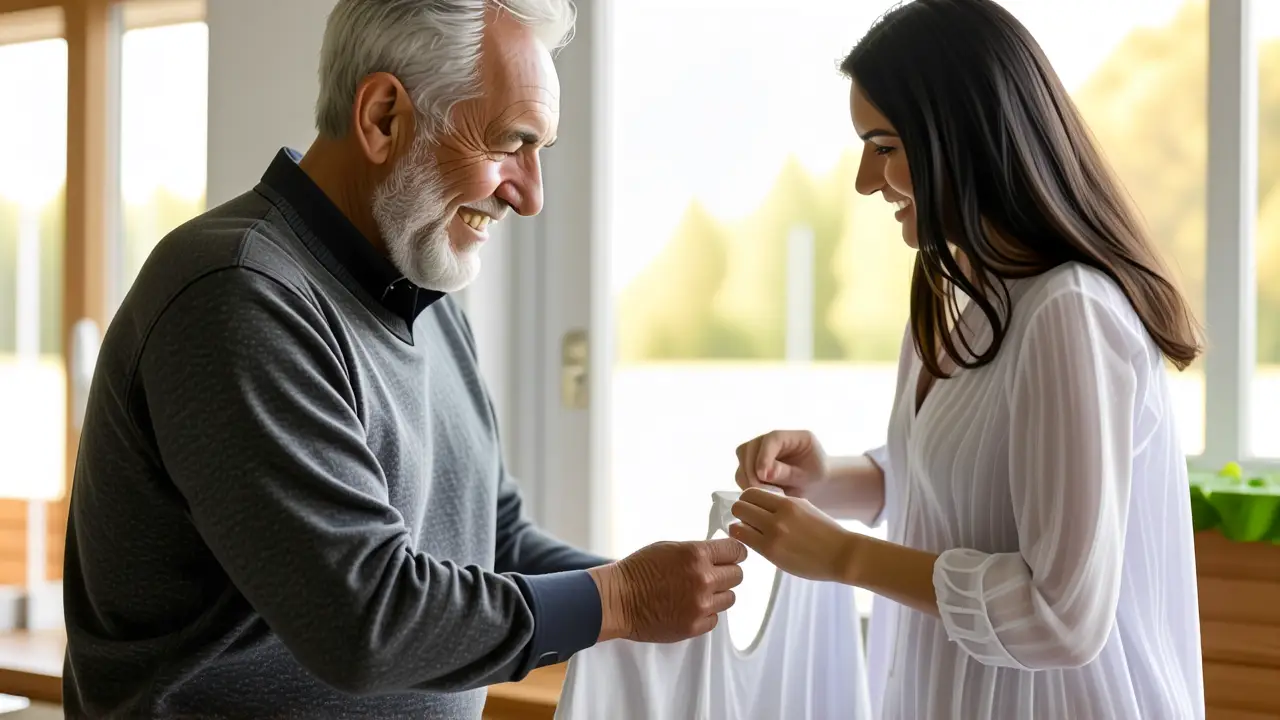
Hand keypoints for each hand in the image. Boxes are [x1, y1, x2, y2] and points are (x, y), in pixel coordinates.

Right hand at [588, 538, 746, 642]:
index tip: (734, 557)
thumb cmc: (639, 570)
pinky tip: (689, 607)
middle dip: (727, 574)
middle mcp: (703, 579)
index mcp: (696, 554)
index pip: (736, 551)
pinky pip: (715, 618)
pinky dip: (706, 613)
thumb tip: (721, 554)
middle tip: (712, 576)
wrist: (618, 599)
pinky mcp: (694, 626)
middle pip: (737, 576)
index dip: (736, 553)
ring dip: (718, 595)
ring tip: (698, 593)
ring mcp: (700, 605)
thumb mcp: (669, 548)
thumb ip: (698, 552)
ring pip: (729, 598)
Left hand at [728, 487, 858, 583]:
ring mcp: (774, 534)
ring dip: (739, 527)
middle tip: (746, 520)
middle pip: (740, 506)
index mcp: (788, 502)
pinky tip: (752, 542)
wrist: (842, 554)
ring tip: (748, 532)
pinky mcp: (771, 552)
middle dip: (740, 512)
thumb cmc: (825, 532)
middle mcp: (778, 515)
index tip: (751, 507)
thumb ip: (781, 505)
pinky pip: (745, 541)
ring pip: (738, 524)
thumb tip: (758, 504)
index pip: (751, 492)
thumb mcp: (804, 508)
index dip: (747, 499)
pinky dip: (743, 540)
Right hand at [734, 430, 828, 497]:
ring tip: (763, 494)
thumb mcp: (808, 477)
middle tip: (761, 490)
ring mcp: (760, 451)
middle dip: (751, 470)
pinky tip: (761, 494)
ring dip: (747, 478)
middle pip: (750, 447)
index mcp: (793, 437)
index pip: (772, 439)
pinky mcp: (752, 464)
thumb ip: (787, 473)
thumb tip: (763, 474)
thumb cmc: (815, 477)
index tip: (763, 475)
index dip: (764, 456)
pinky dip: (747, 485)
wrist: (815, 485)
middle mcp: (772, 440)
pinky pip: (741, 473)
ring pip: (742, 460)